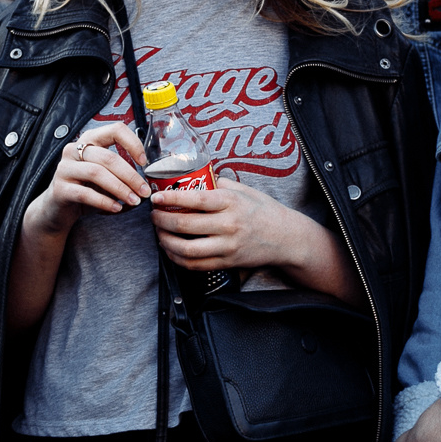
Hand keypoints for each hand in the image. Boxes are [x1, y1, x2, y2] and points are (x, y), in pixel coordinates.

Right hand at [21, 121, 150, 240]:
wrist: (57, 209)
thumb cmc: (85, 189)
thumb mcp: (106, 178)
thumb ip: (122, 175)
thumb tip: (145, 184)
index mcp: (89, 140)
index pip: (115, 130)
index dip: (133, 144)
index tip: (144, 162)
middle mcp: (74, 149)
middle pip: (108, 157)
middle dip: (131, 176)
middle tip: (144, 191)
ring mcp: (64, 168)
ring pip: (97, 173)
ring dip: (120, 188)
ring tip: (134, 200)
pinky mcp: (59, 188)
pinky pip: (86, 193)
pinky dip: (105, 202)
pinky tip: (116, 208)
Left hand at [153, 174, 345, 294]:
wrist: (286, 238)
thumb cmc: (264, 211)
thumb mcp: (245, 191)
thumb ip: (220, 184)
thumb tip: (197, 176)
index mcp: (231, 203)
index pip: (194, 200)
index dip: (170, 199)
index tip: (156, 198)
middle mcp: (228, 225)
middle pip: (184, 225)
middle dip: (161, 221)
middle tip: (154, 215)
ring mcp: (227, 246)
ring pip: (186, 249)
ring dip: (166, 241)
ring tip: (159, 234)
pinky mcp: (227, 263)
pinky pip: (195, 265)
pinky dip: (177, 258)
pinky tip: (171, 250)